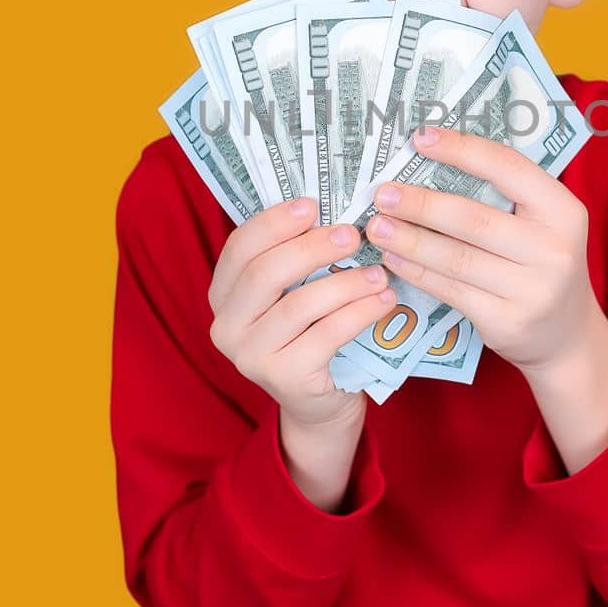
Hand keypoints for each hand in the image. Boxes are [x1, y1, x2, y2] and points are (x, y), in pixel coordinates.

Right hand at [207, 196, 396, 431]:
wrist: (321, 401)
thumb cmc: (309, 332)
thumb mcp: (294, 292)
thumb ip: (296, 257)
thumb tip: (332, 207)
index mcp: (223, 294)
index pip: (239, 248)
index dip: (274, 222)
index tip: (313, 205)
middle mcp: (226, 326)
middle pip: (265, 274)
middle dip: (312, 248)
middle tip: (354, 234)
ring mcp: (250, 357)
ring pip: (299, 306)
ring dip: (345, 283)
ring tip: (379, 272)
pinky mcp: (284, 379)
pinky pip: (326, 336)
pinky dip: (359, 313)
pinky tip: (384, 300)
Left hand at [364, 125, 607, 376]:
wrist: (567, 334)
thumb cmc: (541, 262)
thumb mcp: (543, 223)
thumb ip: (504, 196)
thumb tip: (431, 158)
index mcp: (563, 211)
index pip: (507, 168)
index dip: (461, 150)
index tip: (420, 139)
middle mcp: (553, 249)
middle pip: (472, 219)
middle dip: (421, 204)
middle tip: (383, 194)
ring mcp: (532, 290)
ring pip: (456, 258)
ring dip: (409, 240)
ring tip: (378, 226)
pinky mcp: (507, 322)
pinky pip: (452, 291)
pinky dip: (417, 272)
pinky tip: (394, 258)